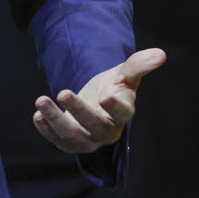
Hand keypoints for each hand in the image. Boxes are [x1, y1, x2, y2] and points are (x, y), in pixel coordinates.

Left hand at [33, 48, 163, 152]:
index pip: (123, 114)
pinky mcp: (71, 143)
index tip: (105, 96)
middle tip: (63, 91)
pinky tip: (37, 114)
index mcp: (124, 113)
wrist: (99, 100)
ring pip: (72, 136)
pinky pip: (58, 141)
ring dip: (55, 120)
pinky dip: (47, 130)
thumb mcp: (126, 72)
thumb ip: (140, 64)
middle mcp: (107, 131)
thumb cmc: (115, 86)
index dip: (115, 107)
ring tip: (41, 100)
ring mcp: (88, 140)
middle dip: (78, 111)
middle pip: (94, 126)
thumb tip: (161, 54)